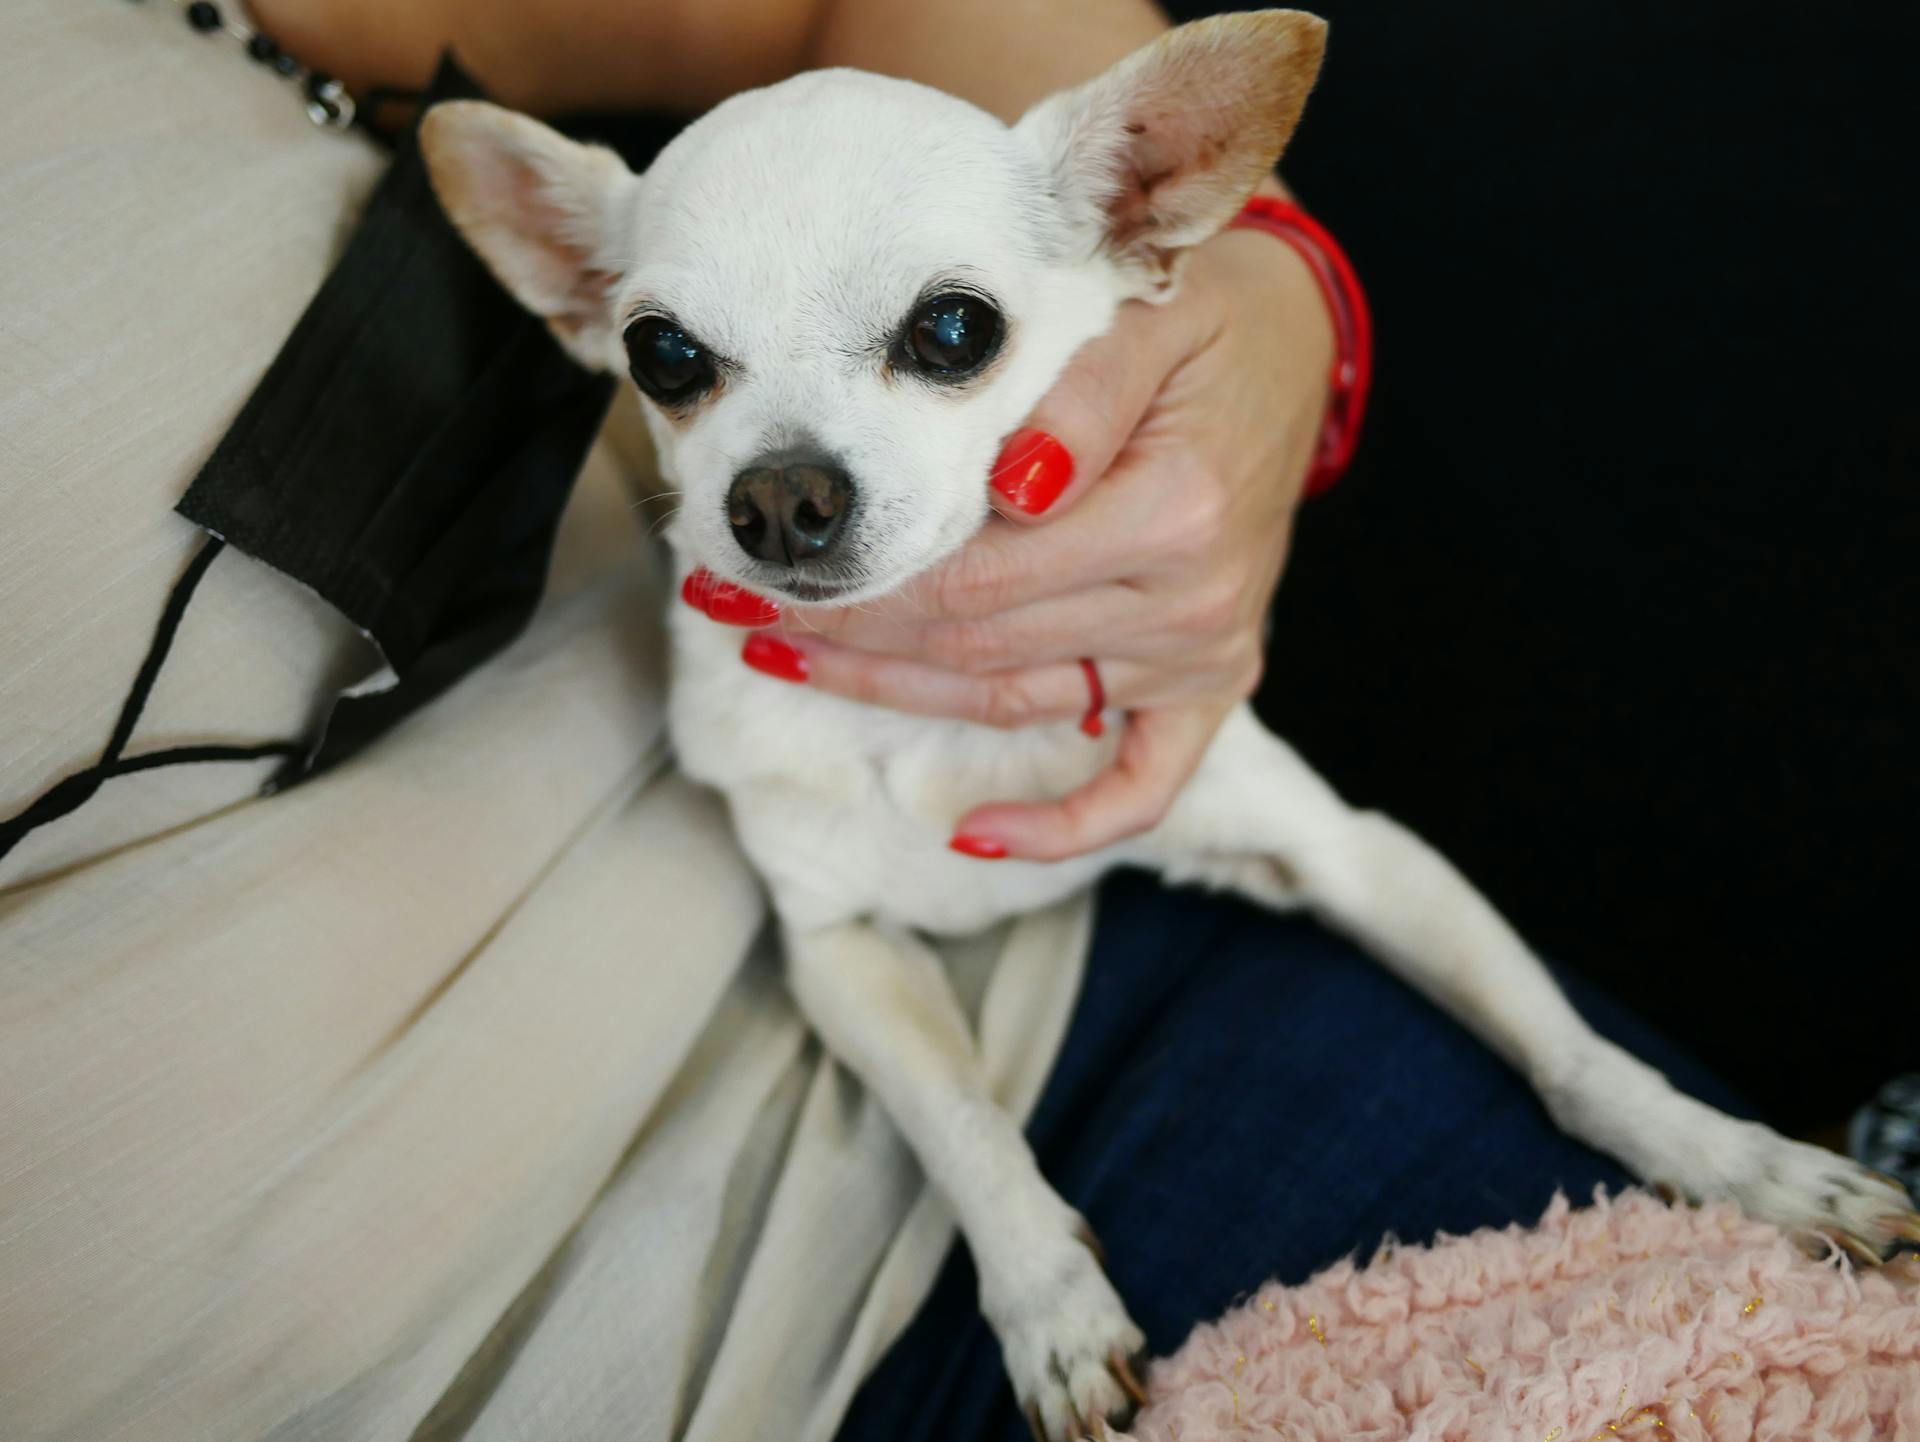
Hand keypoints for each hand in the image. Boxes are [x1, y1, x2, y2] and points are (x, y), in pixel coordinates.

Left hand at [696, 223, 1334, 859]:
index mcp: (1174, 511)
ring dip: (893, 692)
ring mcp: (1201, 654)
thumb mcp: (1149, 314)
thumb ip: (1083, 396)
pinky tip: (971, 837)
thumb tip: (1010, 484)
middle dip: (847, 630)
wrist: (1297, 348)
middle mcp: (1190, 601)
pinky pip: (1140, 784)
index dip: (861, 585)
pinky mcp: (1210, 684)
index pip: (977, 578)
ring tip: (786, 657)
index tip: (762, 570)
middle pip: (978, 645)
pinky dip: (1062, 827)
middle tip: (737, 606)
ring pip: (1013, 701)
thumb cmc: (1208, 322)